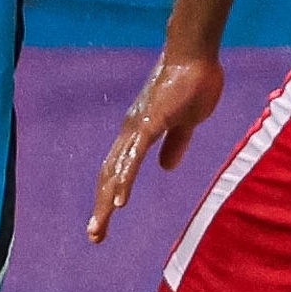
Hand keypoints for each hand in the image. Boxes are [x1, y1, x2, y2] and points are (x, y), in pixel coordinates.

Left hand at [87, 53, 224, 244]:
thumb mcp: (187, 122)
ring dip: (106, 201)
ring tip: (99, 228)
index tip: (104, 222)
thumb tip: (166, 167)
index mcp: (139, 134)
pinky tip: (119, 202)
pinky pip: (134, 157)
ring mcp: (138, 128)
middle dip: (101, 208)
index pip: (119, 170)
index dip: (110, 196)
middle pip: (109, 176)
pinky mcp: (150, 123)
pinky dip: (125, 180)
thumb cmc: (193, 83)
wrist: (195, 55)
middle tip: (95, 236)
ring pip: (116, 172)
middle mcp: (131, 133)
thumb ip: (176, 144)